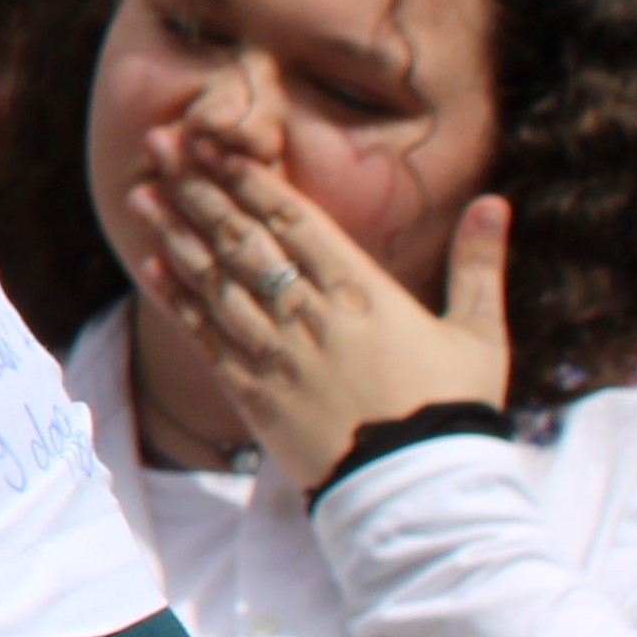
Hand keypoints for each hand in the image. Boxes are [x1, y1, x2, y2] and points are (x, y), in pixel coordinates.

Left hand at [124, 132, 511, 482]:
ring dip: (174, 234)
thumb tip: (495, 201)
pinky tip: (150, 267)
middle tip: (158, 146)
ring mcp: (277, 354)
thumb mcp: (480, 334)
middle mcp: (311, 315)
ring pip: (214, 281)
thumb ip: (479, 264)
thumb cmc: (455, 409)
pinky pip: (203, 337)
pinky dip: (175, 299)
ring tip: (141, 194)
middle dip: (197, 189)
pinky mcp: (253, 394)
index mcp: (364, 292)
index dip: (249, 179)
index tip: (214, 145)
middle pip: (243, 239)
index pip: (294, 220)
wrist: (420, 491)